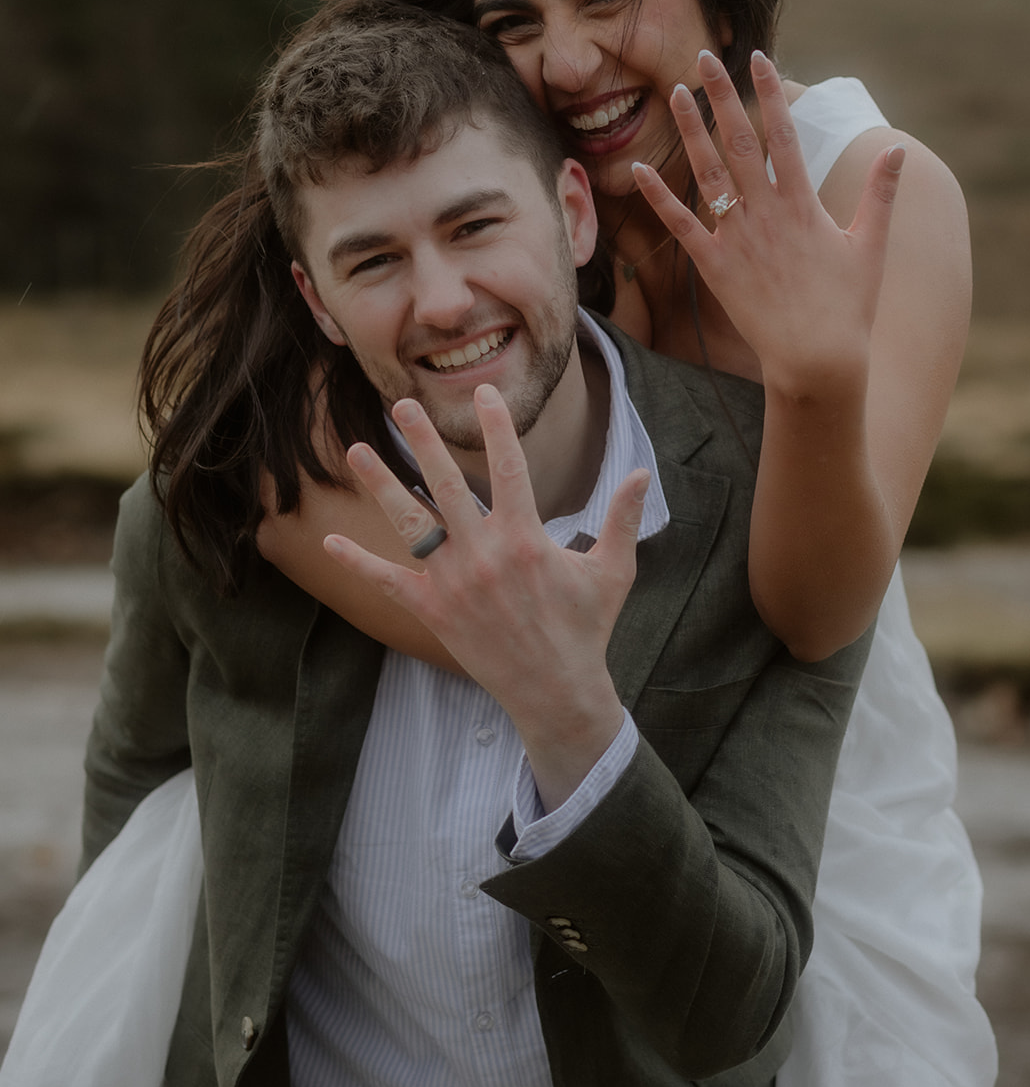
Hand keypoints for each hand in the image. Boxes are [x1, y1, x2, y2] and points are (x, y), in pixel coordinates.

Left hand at [324, 385, 648, 808]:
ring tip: (357, 450)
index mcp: (527, 539)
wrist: (556, 692)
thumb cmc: (587, 628)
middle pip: (446, 484)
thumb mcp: (613, 571)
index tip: (482, 394)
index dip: (496, 427)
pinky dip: (359, 563)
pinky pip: (388, 582)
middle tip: (401, 405)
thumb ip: (623, 518)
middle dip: (422, 440)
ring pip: (410, 523)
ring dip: (382, 484)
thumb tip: (644, 472)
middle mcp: (484, 554)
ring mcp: (454, 582)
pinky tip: (328, 542)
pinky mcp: (433, 611)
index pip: (508, 468)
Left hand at [632, 50, 903, 400]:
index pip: (784, 134)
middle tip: (704, 58)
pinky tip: (640, 169)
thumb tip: (897, 152)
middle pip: (740, 142)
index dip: (770, 93)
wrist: (818, 359)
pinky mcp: (715, 267)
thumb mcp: (871, 246)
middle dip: (721, 97)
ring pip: (708, 174)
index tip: (759, 59)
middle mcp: (767, 213)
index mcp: (803, 203)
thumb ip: (880, 195)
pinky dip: (660, 198)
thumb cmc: (848, 307)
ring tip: (674, 95)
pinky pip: (682, 225)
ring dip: (690, 132)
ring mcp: (739, 238)